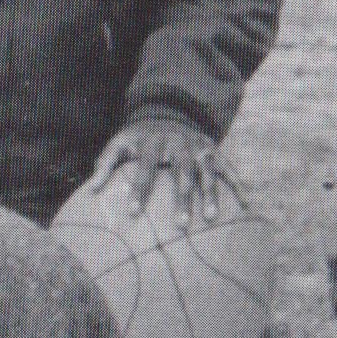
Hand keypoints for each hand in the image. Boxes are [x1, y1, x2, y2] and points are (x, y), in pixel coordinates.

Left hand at [66, 119, 225, 225]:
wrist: (168, 113)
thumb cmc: (138, 140)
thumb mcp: (119, 143)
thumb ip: (105, 163)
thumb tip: (91, 189)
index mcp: (152, 141)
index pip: (144, 166)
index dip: (139, 189)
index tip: (133, 213)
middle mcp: (179, 141)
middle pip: (182, 169)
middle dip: (182, 196)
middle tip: (180, 224)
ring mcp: (199, 145)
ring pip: (207, 169)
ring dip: (210, 193)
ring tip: (210, 219)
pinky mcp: (214, 150)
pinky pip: (228, 168)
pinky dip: (237, 185)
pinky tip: (245, 206)